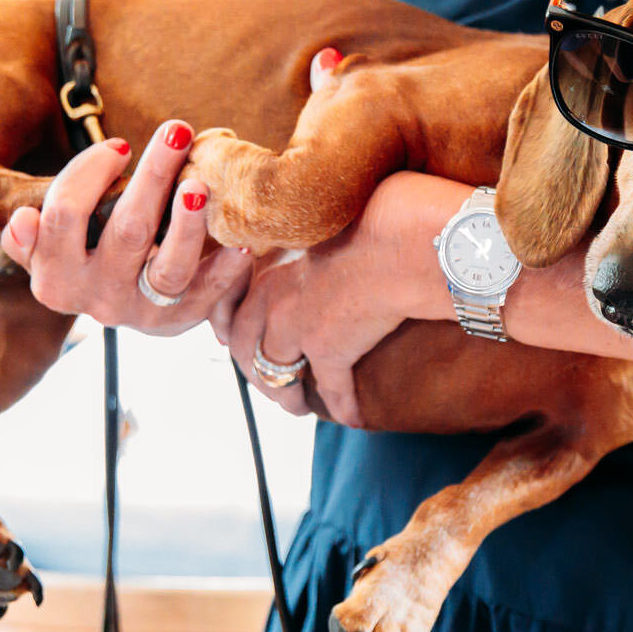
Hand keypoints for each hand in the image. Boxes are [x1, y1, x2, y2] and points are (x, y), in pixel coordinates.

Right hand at [0, 120, 252, 335]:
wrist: (120, 308)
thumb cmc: (84, 255)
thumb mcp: (48, 249)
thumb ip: (31, 237)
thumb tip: (23, 220)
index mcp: (54, 277)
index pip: (64, 214)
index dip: (89, 173)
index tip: (120, 147)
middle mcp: (96, 297)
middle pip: (126, 230)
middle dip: (153, 176)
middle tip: (176, 132)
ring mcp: (141, 312)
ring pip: (168, 268)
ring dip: (187, 225)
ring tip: (200, 185)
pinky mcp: (179, 321)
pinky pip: (207, 297)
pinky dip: (225, 270)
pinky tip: (242, 244)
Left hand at [219, 173, 453, 427]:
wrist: (400, 235)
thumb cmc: (373, 214)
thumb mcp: (322, 219)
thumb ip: (306, 237)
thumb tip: (318, 241)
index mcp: (267, 264)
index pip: (233, 308)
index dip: (233, 331)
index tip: (239, 342)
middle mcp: (272, 299)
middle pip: (245, 348)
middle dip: (255, 371)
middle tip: (270, 382)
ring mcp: (297, 328)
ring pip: (276, 375)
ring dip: (284, 395)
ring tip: (297, 407)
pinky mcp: (331, 351)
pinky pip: (331, 389)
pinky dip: (342, 406)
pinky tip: (353, 418)